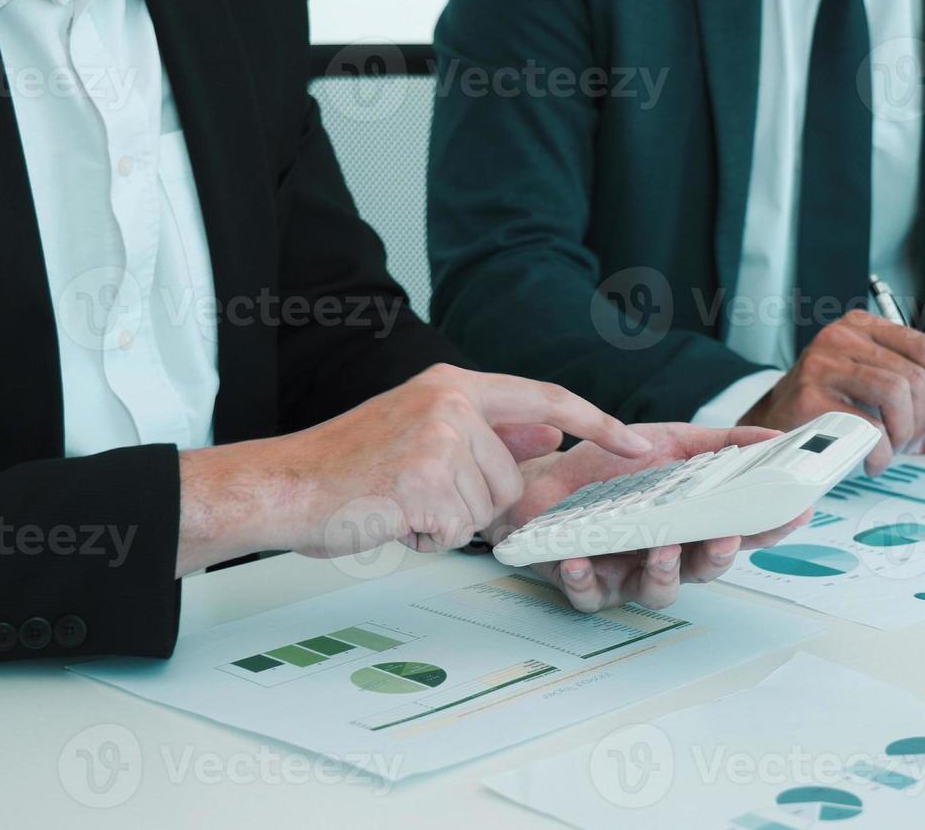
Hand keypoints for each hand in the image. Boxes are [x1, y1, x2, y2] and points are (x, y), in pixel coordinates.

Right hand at [173, 364, 651, 574]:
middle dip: (476, 502)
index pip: (546, 400)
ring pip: (486, 509)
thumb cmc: (348, 465)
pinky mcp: (422, 483)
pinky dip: (425, 538)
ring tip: (398, 502)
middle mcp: (450, 404)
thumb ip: (488, 430)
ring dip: (446, 521)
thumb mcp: (421, 428)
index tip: (640, 444)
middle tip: (417, 494)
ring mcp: (437, 442)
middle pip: (513, 478)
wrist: (285, 485)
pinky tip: (390, 518)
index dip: (598, 423)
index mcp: (453, 386)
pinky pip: (455, 532)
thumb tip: (550, 435)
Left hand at [486, 423, 810, 611]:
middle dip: (718, 557)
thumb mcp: (666, 442)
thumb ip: (720, 443)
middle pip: (705, 570)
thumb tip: (776, 437)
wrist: (542, 477)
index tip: (795, 512)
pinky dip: (586, 579)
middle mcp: (665, 554)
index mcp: (689, 524)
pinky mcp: (585, 584)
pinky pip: (590, 595)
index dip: (770, 527)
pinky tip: (583, 559)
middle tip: (722, 538)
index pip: (740, 531)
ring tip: (660, 547)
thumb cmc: (607, 468)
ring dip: (662, 572)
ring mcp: (627, 574)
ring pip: (656, 592)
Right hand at [739, 310, 924, 474]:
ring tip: (892, 451)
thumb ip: (917, 365)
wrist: (772, 427)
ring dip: (903, 435)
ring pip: (896, 395)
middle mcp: (839, 337)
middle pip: (913, 375)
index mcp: (860, 326)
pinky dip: (880, 453)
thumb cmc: (828, 404)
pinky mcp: (809, 398)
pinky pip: (869, 427)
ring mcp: (821, 364)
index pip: (923, 345)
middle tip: (916, 444)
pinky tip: (870, 460)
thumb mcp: (875, 376)